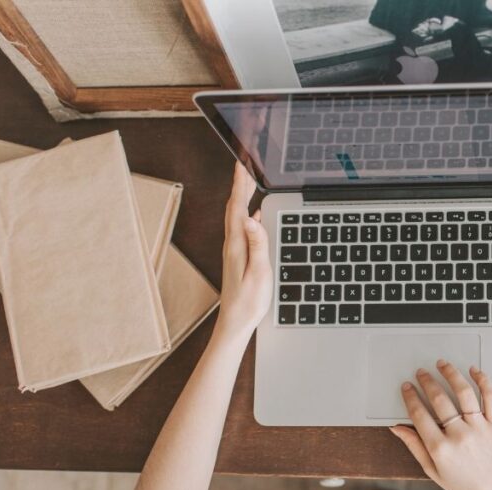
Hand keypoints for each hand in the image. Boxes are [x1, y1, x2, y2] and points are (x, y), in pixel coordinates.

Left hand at [214, 163, 273, 341]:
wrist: (235, 323)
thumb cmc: (248, 301)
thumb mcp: (259, 272)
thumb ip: (257, 244)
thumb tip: (252, 217)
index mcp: (237, 245)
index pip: (237, 206)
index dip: (240, 184)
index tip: (242, 163)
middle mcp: (232, 244)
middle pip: (234, 207)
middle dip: (240, 184)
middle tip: (246, 164)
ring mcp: (234, 250)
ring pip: (237, 215)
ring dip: (242, 196)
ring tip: (250, 182)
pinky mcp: (238, 256)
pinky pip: (241, 227)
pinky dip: (247, 212)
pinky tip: (255, 213)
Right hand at [389, 360, 491, 489]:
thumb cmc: (465, 485)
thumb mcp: (432, 470)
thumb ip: (414, 446)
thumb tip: (397, 428)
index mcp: (441, 448)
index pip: (420, 414)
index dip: (410, 397)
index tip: (407, 387)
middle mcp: (460, 435)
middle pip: (439, 399)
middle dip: (427, 382)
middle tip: (422, 373)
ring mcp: (480, 428)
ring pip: (464, 392)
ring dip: (451, 374)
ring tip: (443, 364)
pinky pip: (491, 397)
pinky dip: (483, 381)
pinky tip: (474, 371)